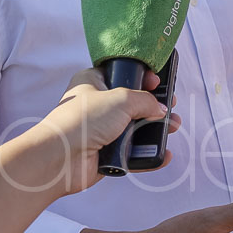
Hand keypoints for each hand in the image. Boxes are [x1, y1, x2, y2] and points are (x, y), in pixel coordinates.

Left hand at [34, 67, 176, 195]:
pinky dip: (147, 154)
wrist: (60, 159)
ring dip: (154, 129)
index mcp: (93, 82)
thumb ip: (145, 100)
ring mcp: (100, 130)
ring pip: (134, 128)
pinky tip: (163, 153)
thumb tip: (159, 108)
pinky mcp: (104, 153)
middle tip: (170, 105)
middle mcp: (96, 105)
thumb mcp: (120, 99)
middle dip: (153, 105)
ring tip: (172, 127)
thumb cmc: (80, 121)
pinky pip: (131, 152)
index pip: (121, 73)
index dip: (141, 76)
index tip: (157, 81)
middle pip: (131, 102)